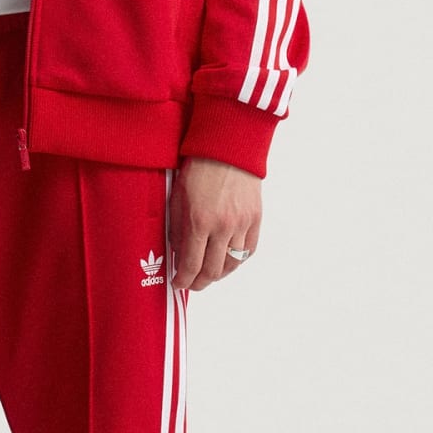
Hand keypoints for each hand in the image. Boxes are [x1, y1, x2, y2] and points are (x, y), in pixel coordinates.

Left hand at [171, 154, 260, 289]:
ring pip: (232, 263)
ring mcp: (242, 224)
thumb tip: (179, 254)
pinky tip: (228, 262)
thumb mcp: (177, 198)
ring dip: (219, 274)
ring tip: (209, 276)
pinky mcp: (255, 218)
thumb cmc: (198, 169)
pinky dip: (237, 260)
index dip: (183, 279)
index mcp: (199, 221)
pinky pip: (248, 250)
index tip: (178, 283)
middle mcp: (223, 226)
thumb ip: (178, 229)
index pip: (191, 264)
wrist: (227, 148)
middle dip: (200, 282)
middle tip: (192, 284)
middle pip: (213, 270)